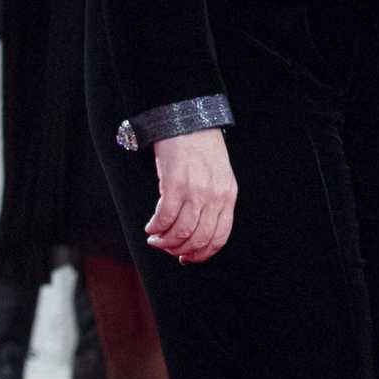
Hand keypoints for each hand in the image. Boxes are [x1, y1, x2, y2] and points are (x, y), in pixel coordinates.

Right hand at [147, 128, 236, 262]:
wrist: (189, 120)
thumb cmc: (202, 148)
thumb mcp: (218, 176)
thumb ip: (213, 200)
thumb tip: (198, 229)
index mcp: (228, 196)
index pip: (219, 237)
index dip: (202, 253)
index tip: (188, 258)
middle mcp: (214, 196)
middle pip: (199, 239)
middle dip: (180, 251)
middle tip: (167, 249)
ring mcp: (195, 191)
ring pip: (181, 232)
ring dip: (165, 241)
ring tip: (155, 239)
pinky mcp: (174, 184)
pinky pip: (164, 217)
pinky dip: (155, 227)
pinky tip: (150, 227)